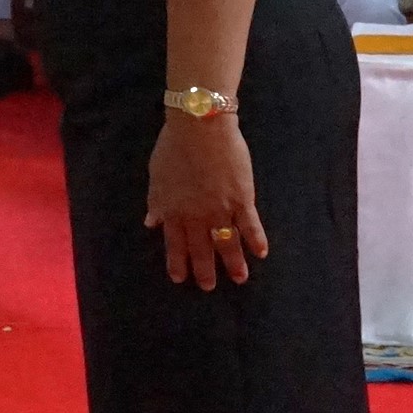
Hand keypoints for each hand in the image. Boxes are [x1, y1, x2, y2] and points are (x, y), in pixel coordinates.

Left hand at [145, 113, 266, 289]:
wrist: (200, 126)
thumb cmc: (173, 145)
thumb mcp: (156, 174)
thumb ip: (156, 200)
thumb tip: (151, 222)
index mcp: (172, 209)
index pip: (174, 243)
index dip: (177, 262)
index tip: (179, 278)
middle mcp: (195, 215)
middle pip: (201, 249)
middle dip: (205, 270)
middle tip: (209, 287)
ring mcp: (220, 209)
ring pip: (227, 243)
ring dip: (233, 263)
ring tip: (239, 279)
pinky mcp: (242, 199)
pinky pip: (250, 226)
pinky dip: (256, 241)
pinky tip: (261, 253)